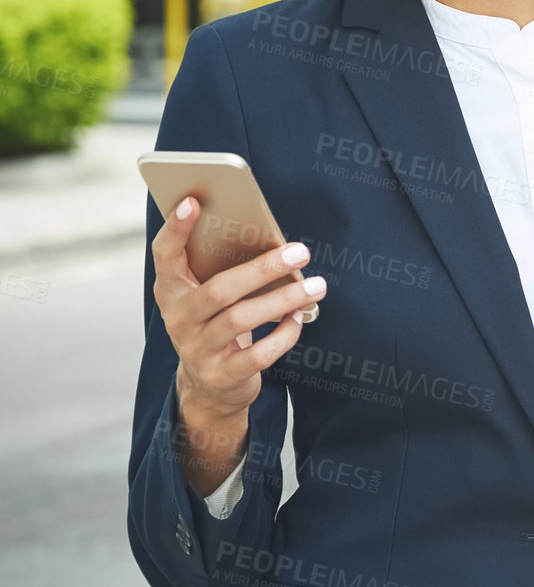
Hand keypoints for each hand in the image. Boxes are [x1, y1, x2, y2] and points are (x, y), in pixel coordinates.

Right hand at [152, 193, 325, 423]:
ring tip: (316, 286)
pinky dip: (284, 334)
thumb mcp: (208, 296)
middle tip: (301, 252)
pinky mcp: (221, 376)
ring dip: (284, 300)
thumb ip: (222, 270)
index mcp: (171, 290)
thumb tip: (270, 240)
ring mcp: (198, 350)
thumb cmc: (217, 323)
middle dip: (263, 269)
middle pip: (220, 290)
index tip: (193, 201)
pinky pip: (258, 354)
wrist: (209, 385)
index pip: (165, 255)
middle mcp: (179, 319)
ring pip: (242, 320)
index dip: (175, 229)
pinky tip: (298, 318)